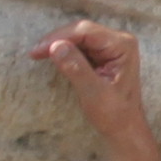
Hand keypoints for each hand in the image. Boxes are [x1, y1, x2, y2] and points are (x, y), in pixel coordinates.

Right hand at [33, 20, 154, 147]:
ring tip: (38, 54)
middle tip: (35, 53)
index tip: (38, 50)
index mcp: (122, 45)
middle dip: (57, 40)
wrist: (124, 129)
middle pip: (81, 31)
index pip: (85, 32)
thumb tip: (55, 46)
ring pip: (78, 37)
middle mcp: (118, 41)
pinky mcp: (103, 54)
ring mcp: (111, 46)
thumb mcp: (93, 93)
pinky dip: (65, 51)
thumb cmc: (114, 114)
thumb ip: (76, 68)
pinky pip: (80, 46)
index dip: (59, 37)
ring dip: (58, 44)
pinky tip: (52, 57)